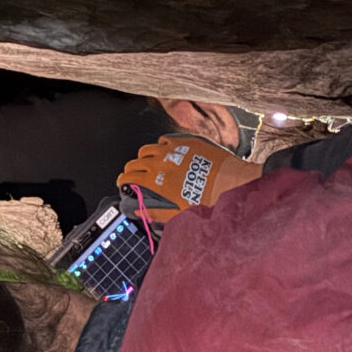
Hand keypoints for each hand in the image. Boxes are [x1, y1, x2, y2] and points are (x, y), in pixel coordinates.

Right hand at [116, 134, 261, 223]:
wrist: (228, 181)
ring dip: (143, 156)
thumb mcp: (178, 212)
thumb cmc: (206, 199)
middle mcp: (160, 161)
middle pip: (134, 162)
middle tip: (132, 174)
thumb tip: (139, 212)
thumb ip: (155, 212)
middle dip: (130, 170)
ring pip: (147, 149)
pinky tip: (165, 151)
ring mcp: (172, 149)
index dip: (122, 180)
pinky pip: (164, 139)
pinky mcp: (184, 141)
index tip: (123, 182)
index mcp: (156, 180)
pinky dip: (161, 146)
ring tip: (147, 162)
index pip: (129, 178)